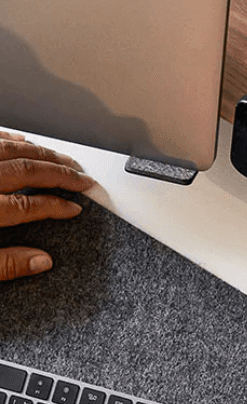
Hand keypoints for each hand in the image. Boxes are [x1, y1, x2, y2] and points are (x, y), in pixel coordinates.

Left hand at [1, 131, 94, 280]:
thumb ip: (6, 265)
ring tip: (62, 159)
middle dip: (59, 173)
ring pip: (9, 149)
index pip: (29, 206)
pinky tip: (23, 141)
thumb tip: (42, 262)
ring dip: (40, 152)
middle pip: (26, 170)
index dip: (56, 206)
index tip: (76, 208)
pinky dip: (10, 138)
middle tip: (82, 177)